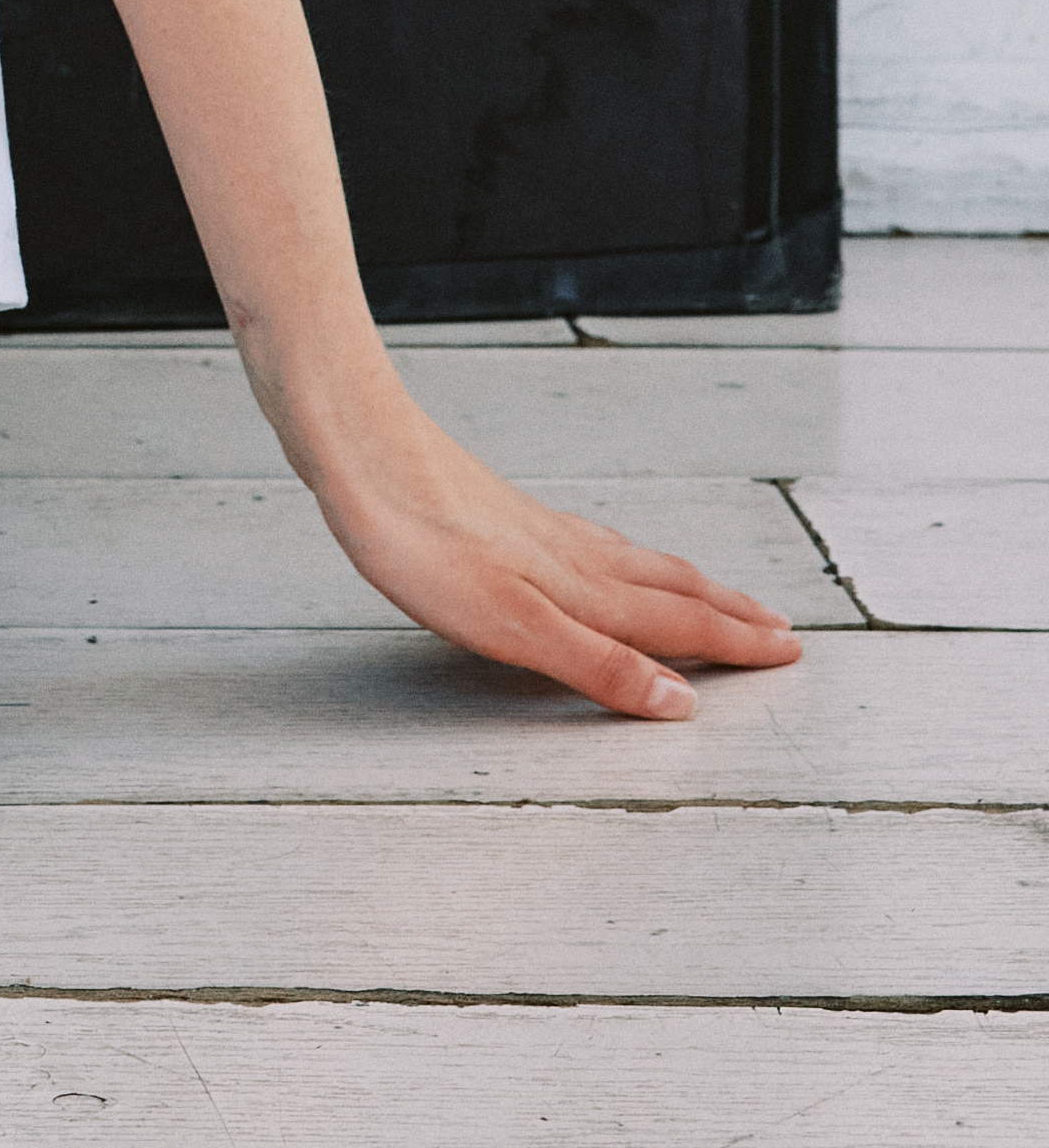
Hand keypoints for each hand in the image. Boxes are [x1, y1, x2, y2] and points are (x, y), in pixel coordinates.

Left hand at [300, 398, 805, 716]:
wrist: (355, 444)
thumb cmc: (419, 539)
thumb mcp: (510, 624)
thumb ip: (596, 664)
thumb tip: (682, 704)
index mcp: (581, 589)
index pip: (678, 623)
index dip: (735, 643)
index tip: (792, 651)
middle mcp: (570, 554)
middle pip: (668, 587)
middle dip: (727, 612)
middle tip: (780, 625)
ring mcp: (533, 527)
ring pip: (630, 561)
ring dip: (682, 582)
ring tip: (713, 591)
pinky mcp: (494, 510)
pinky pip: (585, 541)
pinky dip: (620, 555)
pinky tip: (597, 551)